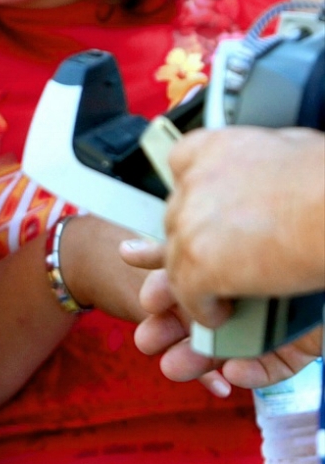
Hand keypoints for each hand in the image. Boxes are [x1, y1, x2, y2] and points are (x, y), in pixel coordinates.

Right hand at [122, 239, 321, 393]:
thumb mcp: (200, 241)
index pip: (185, 282)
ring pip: (231, 345)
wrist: (323, 254)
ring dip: (199, 361)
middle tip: (147, 342)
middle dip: (170, 333)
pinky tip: (232, 373)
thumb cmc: (263, 236)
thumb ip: (171, 251)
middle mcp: (245, 290)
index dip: (161, 297)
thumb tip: (126, 253)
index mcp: (220, 262)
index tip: (145, 306)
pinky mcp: (298, 346)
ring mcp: (271, 318)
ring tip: (174, 368)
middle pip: (203, 317)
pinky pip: (274, 365)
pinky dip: (252, 373)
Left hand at [163, 126, 324, 321]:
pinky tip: (219, 315)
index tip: (208, 217)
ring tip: (218, 295)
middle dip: (196, 242)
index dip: (197, 201)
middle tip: (220, 261)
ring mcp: (189, 222)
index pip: (182, 172)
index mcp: (209, 147)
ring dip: (196, 280)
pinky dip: (203, 308)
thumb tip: (268, 167)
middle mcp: (191, 181)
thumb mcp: (287, 148)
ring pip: (177, 259)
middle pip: (178, 220)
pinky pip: (188, 292)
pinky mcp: (199, 261)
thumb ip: (257, 162)